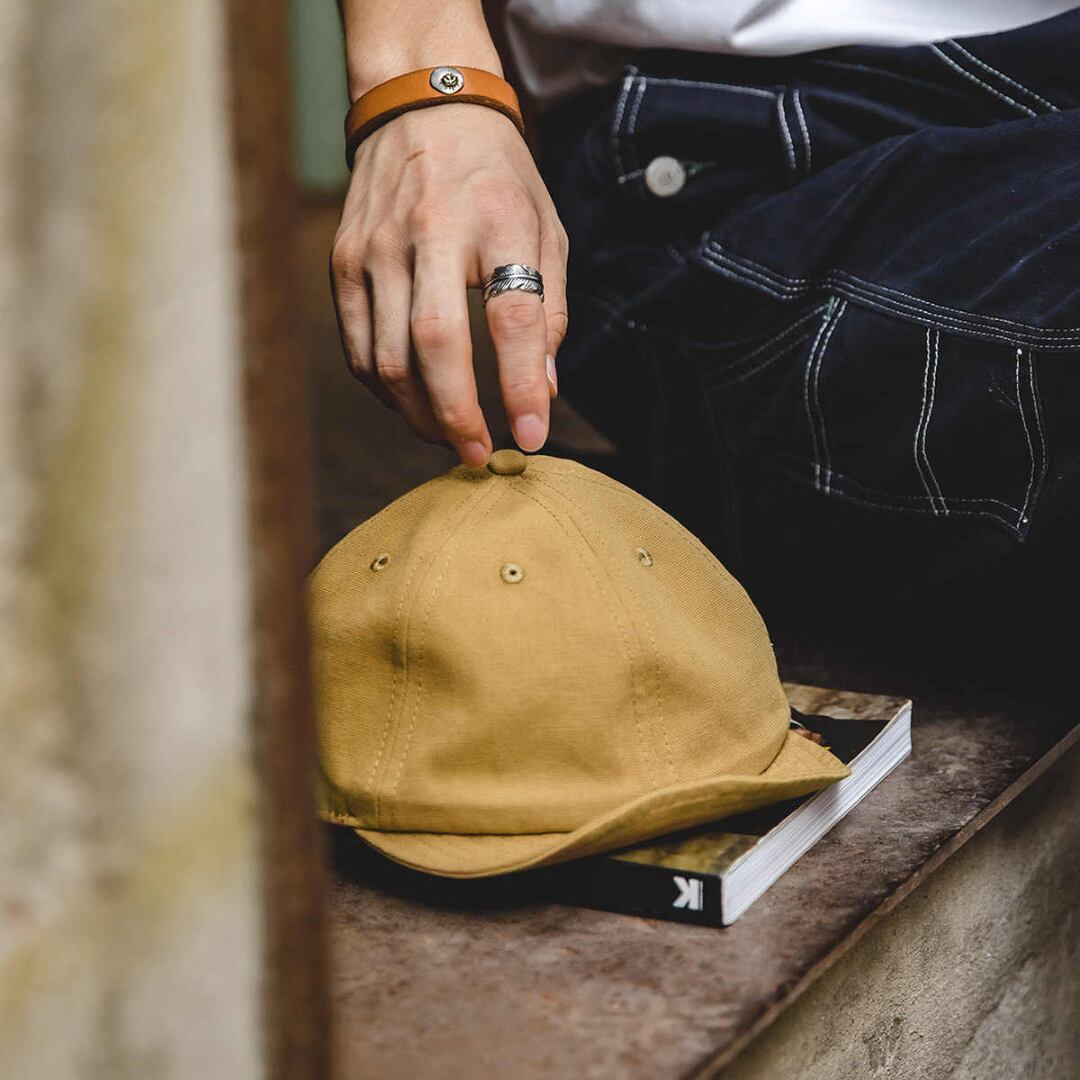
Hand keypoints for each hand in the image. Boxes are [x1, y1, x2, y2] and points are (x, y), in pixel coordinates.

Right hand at [330, 103, 568, 465]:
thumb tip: (543, 389)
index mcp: (496, 219)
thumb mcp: (544, 228)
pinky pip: (357, 346)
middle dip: (458, 414)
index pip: (512, 315)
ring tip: (448, 434)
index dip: (522, 383)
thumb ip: (548, 308)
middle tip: (479, 454)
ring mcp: (377, 247)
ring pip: (388, 357)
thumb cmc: (495, 178)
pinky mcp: (343, 261)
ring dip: (418, 412)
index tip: (532, 435)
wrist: (422, 107)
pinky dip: (383, 388)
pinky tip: (411, 401)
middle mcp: (430, 231)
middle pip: (436, 344)